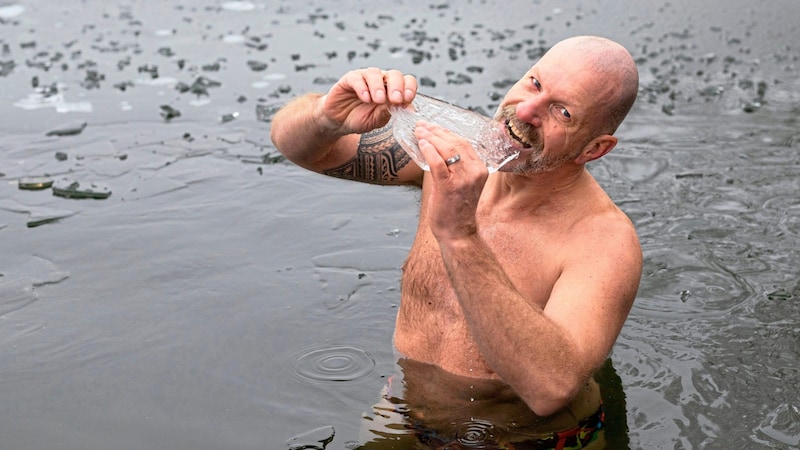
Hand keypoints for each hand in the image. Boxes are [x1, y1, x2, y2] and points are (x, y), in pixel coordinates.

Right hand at [320, 68, 417, 134]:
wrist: (339, 122)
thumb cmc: (360, 119)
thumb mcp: (377, 120)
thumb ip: (388, 112)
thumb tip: (406, 108)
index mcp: (392, 89)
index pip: (407, 81)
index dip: (409, 88)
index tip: (408, 100)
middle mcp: (380, 80)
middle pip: (394, 74)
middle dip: (397, 86)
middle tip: (396, 99)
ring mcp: (365, 78)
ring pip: (375, 73)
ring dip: (379, 87)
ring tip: (378, 100)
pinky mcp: (349, 79)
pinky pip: (357, 78)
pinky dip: (363, 88)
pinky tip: (365, 98)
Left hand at [415, 122, 488, 240]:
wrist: (458, 232)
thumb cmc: (456, 209)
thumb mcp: (460, 182)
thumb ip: (452, 165)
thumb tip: (433, 146)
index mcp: (480, 168)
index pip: (463, 143)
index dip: (446, 132)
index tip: (432, 126)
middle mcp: (475, 171)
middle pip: (456, 143)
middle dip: (436, 131)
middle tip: (421, 125)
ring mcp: (463, 179)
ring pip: (448, 150)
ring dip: (430, 138)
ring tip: (418, 131)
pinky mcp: (449, 187)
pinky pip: (438, 163)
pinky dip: (429, 151)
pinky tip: (421, 144)